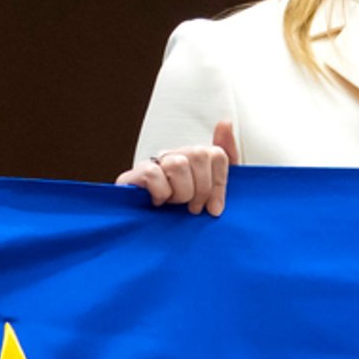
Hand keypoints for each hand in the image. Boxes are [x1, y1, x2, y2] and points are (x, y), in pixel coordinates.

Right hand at [116, 121, 237, 215]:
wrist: (152, 236)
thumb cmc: (182, 213)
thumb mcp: (212, 191)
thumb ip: (224, 158)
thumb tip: (224, 122)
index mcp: (192, 159)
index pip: (216, 154)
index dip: (220, 182)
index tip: (214, 206)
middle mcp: (173, 156)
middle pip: (199, 154)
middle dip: (202, 189)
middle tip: (194, 207)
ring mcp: (153, 164)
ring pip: (178, 164)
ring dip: (181, 192)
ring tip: (175, 204)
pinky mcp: (133, 176)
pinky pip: (153, 174)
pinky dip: (160, 193)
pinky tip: (158, 203)